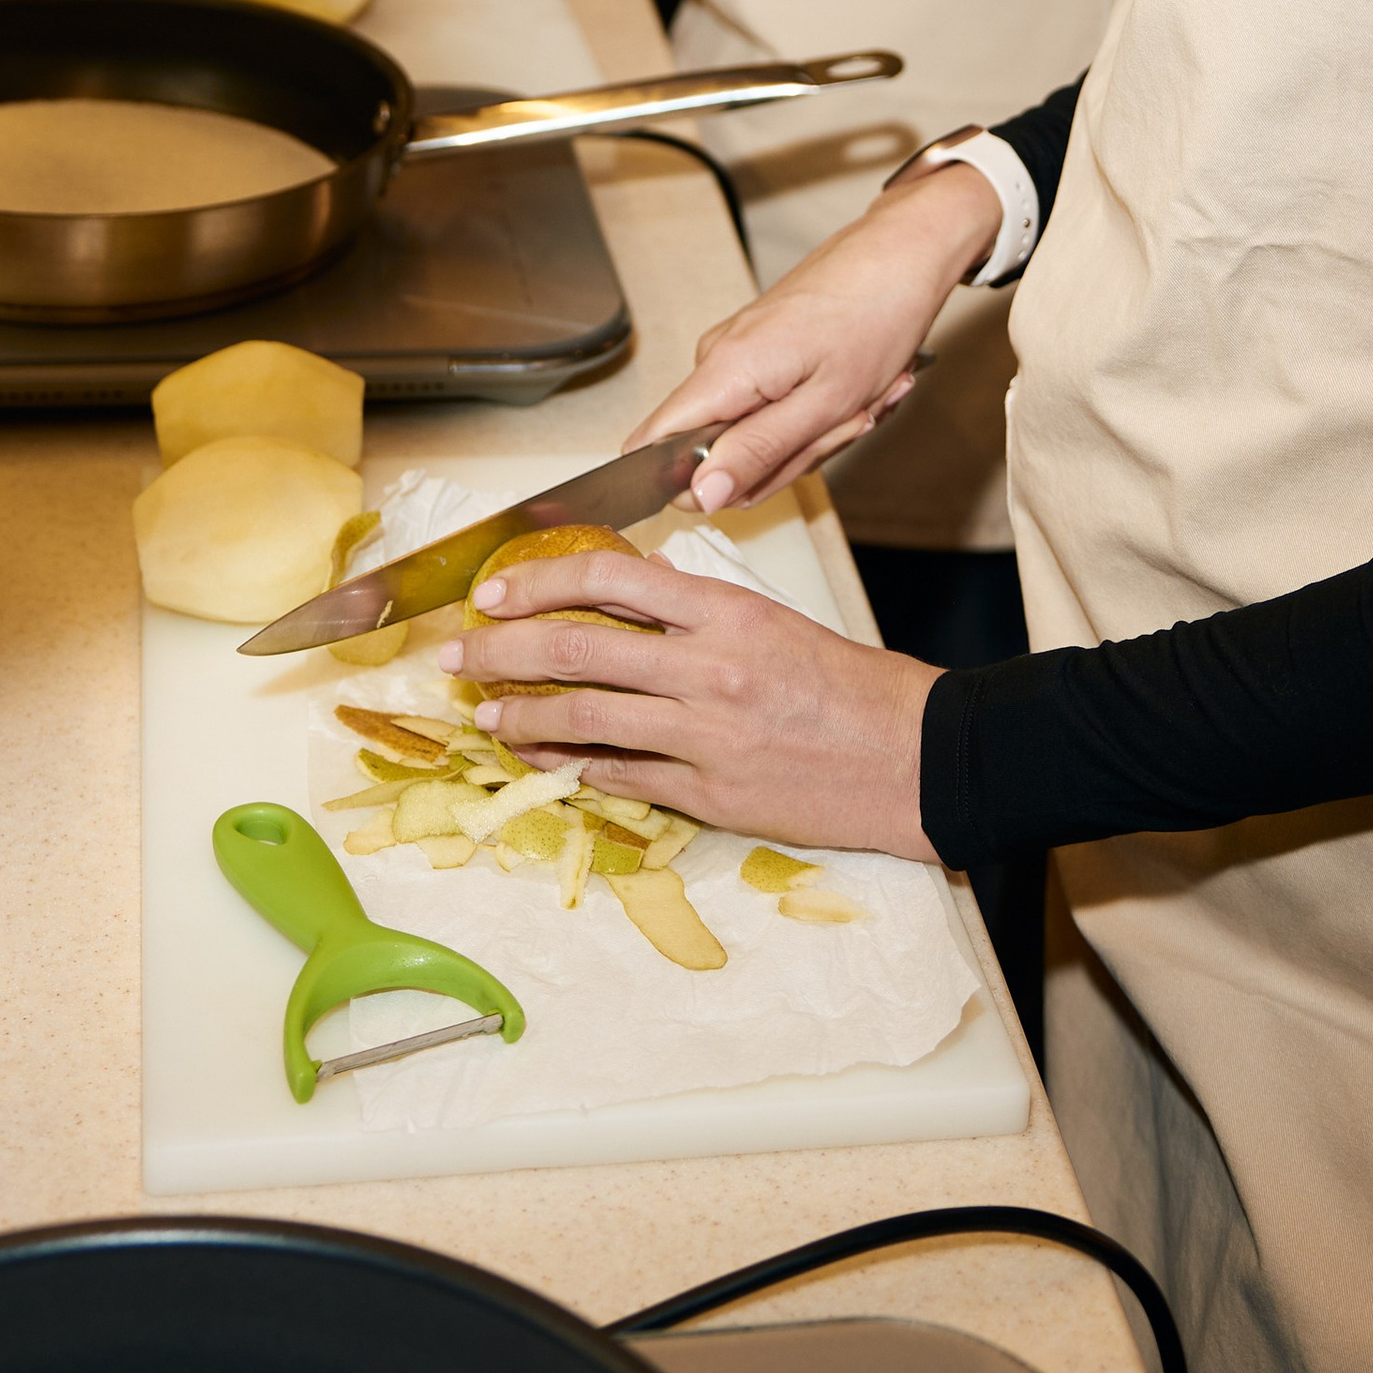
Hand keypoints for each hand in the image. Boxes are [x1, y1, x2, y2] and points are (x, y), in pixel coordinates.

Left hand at [425, 543, 940, 858]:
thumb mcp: (773, 621)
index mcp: (727, 611)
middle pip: (578, 650)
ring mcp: (706, 736)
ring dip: (522, 715)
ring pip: (586, 719)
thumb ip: (696, 609)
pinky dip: (570, 764)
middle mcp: (709, 668)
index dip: (539, 581)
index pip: (611, 578)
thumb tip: (626, 592)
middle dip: (502, 650)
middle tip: (459, 653)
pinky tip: (540, 757)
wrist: (913, 757)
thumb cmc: (850, 686)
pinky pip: (620, 776)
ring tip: (485, 711)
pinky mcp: (709, 795)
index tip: (494, 591)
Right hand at [625, 158, 1002, 512]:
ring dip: (817, 433)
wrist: (902, 254)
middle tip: (843, 424)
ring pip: (758, 436)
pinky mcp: (763, 352)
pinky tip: (855, 388)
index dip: (696, 484)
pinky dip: (820, 411)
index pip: (652, 447)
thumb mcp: (825, 404)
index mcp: (723, 372)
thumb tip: (702, 496)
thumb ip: (758, 453)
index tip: (757, 478)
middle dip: (789, 457)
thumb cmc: (875, 315)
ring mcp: (741, 355)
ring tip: (859, 398)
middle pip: (721, 455)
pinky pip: (777, 410)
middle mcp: (718, 359)